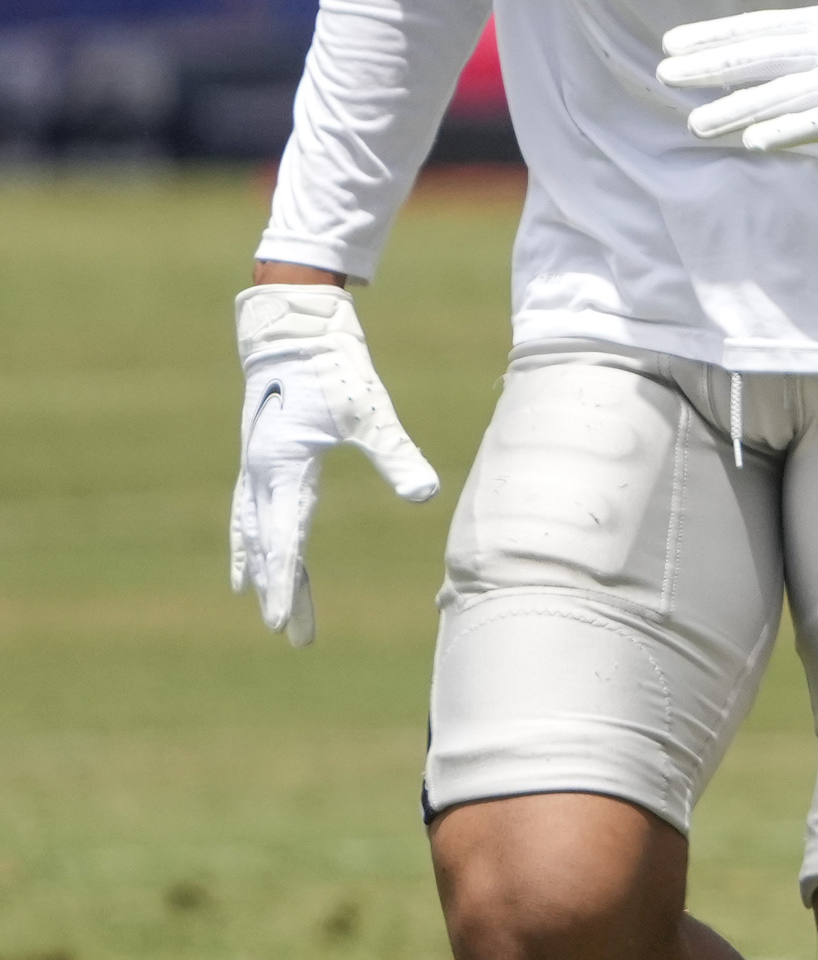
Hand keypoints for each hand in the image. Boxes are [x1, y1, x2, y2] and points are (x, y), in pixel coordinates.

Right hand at [231, 282, 438, 645]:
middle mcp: (260, 472)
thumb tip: (425, 496)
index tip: (280, 622)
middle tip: (287, 633)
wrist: (298, 326)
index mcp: (282, 468)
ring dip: (264, 568)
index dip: (284, 585)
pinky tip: (251, 557)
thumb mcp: (370, 412)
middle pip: (269, 545)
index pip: (284, 541)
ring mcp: (256, 464)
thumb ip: (395, 456)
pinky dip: (252, 538)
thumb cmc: (334, 368)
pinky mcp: (263, 454)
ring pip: (255, 530)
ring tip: (264, 605)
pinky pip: (252, 509)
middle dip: (279, 590)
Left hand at [659, 5, 817, 158]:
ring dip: (736, 109)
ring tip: (697, 124)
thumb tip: (725, 69)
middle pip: (763, 56)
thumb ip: (792, 52)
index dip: (715, 34)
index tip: (672, 43)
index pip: (760, 26)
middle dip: (711, 66)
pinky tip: (754, 141)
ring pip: (784, 94)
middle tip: (667, 75)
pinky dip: (788, 130)